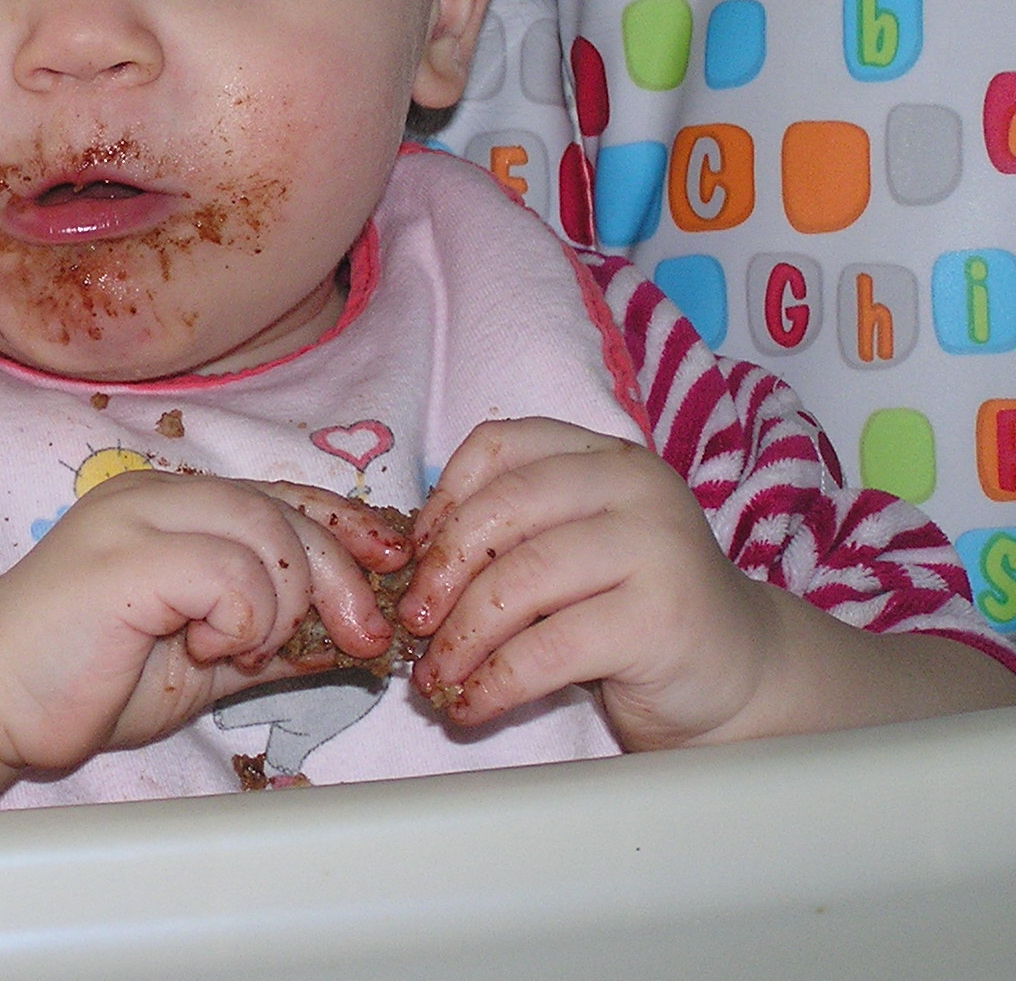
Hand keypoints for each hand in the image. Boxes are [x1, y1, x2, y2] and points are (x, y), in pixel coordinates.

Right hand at [0, 470, 410, 773]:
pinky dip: (243, 618)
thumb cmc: (82, 678)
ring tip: (244, 653)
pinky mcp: (126, 556)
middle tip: (363, 641)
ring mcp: (137, 517)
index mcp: (172, 506)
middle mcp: (156, 495)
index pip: (282, 495)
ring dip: (281, 606)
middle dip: (340, 578)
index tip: (394, 566)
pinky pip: (229, 571)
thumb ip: (271, 639)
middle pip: (286, 511)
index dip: (347, 526)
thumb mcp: (204, 658)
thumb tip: (354, 642)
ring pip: (265, 532)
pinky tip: (208, 650)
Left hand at [399, 418, 776, 750]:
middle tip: (412, 623)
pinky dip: (496, 682)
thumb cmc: (631, 608)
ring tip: (436, 676)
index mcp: (604, 456)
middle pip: (503, 509)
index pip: (501, 446)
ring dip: (461, 636)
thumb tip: (412, 564)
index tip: (414, 554)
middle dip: (441, 573)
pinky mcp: (659, 620)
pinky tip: (474, 704)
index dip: (444, 499)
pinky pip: (547, 649)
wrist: (738, 673)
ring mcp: (655, 548)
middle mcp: (634, 487)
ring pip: (519, 581)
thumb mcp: (572, 550)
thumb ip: (513, 535)